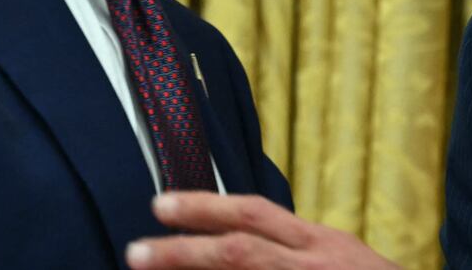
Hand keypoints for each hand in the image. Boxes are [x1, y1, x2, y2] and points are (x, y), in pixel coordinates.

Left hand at [126, 192, 401, 268]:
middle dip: (183, 251)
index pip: (254, 214)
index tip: (160, 206)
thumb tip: (230, 237)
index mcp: (318, 242)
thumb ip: (291, 246)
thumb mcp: (336, 254)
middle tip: (135, 251)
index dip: (205, 208)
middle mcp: (312, 264)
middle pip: (239, 252)